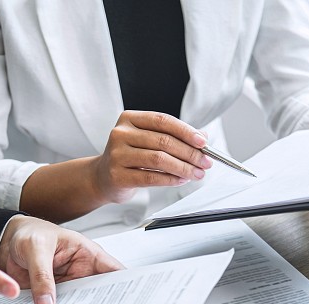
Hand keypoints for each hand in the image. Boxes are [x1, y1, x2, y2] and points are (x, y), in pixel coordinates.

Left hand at [0, 216, 123, 303]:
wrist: (5, 242)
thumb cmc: (28, 234)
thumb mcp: (36, 249)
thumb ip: (41, 275)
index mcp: (88, 255)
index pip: (115, 273)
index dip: (126, 288)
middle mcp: (81, 274)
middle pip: (99, 296)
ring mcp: (68, 288)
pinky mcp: (52, 298)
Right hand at [90, 110, 212, 204]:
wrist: (103, 178)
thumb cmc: (129, 157)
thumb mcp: (149, 141)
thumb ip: (174, 136)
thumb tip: (202, 137)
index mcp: (129, 119)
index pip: (163, 121)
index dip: (185, 131)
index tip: (203, 142)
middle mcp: (121, 134)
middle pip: (163, 141)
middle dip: (189, 153)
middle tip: (205, 162)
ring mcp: (117, 155)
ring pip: (159, 159)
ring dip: (183, 167)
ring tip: (196, 173)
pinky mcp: (118, 175)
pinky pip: (151, 177)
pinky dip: (170, 179)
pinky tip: (181, 180)